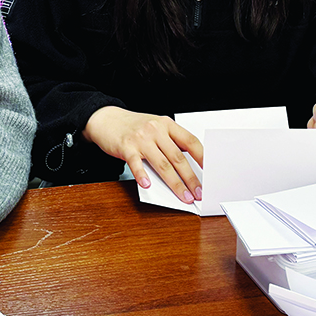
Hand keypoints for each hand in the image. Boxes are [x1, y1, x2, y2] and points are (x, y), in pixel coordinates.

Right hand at [82, 106, 202, 203]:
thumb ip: (169, 143)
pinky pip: (136, 164)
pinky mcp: (126, 147)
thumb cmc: (133, 126)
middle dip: (191, 178)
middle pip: (178, 158)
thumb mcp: (155, 127)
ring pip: (162, 164)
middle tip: (198, 192)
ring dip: (175, 183)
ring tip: (183, 196)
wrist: (106, 119)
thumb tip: (185, 169)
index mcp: (167, 124)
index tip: (210, 171)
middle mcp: (156, 130)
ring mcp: (141, 139)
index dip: (202, 157)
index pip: (190, 141)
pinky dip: (142, 175)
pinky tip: (148, 185)